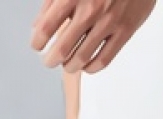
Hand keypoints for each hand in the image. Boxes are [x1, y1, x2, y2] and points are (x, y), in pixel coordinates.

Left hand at [31, 0, 156, 73]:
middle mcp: (90, 9)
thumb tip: (38, 25)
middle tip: (49, 61)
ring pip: (83, 57)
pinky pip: (105, 58)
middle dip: (51, 59)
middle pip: (63, 48)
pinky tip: (87, 67)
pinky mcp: (125, 30)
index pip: (47, 27)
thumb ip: (53, 1)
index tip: (36, 46)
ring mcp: (109, 22)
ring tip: (67, 66)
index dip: (38, 41)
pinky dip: (92, 67)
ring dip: (70, 66)